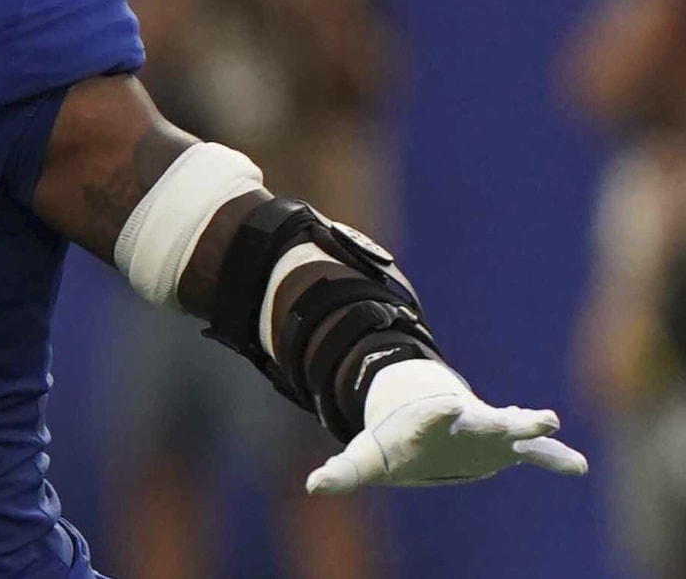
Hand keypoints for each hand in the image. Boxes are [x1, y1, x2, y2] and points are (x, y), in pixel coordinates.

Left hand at [306, 360, 588, 494]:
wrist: (421, 423)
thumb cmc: (393, 443)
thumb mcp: (366, 458)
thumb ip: (343, 472)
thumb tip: (312, 487)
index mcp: (426, 423)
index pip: (430, 416)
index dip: (436, 412)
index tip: (445, 405)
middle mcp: (461, 422)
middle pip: (481, 418)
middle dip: (500, 418)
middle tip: (523, 414)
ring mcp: (486, 431)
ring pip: (513, 426)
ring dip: (530, 425)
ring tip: (551, 421)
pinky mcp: (504, 446)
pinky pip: (535, 453)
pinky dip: (555, 458)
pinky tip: (580, 465)